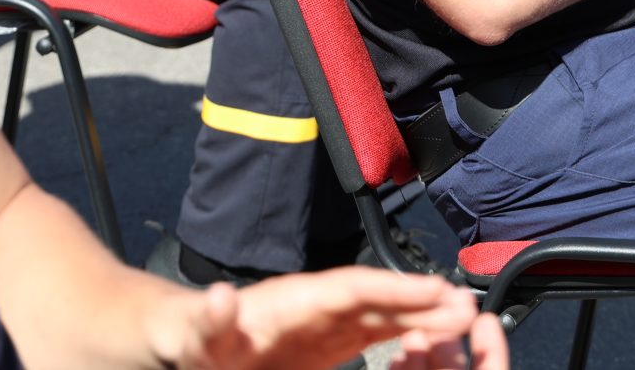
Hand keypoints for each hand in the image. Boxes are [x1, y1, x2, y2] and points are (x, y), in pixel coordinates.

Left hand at [148, 266, 504, 369]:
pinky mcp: (320, 345)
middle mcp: (311, 307)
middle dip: (421, 302)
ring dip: (420, 317)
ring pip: (379, 316)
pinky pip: (370, 336)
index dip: (394, 289)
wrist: (164, 341)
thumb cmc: (176, 339)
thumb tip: (220, 301)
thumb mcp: (187, 336)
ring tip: (463, 323)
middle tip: (469, 309)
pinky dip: (403, 336)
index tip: (436, 291)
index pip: (349, 289)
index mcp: (287, 303)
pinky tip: (430, 342)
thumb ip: (206, 323)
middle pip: (374, 299)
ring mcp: (319, 325)